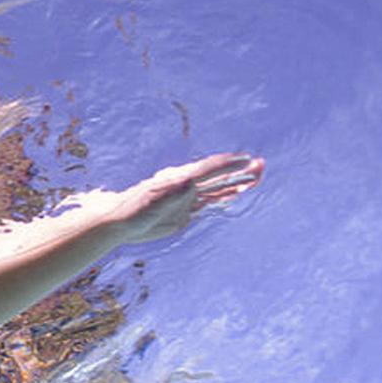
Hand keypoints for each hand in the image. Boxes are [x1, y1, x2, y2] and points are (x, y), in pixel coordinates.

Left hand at [114, 152, 265, 243]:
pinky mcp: (185, 212)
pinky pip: (209, 202)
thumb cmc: (132, 212)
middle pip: (217, 177)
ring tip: (256, 177)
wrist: (119, 224)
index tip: (246, 159)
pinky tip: (236, 194)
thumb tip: (191, 182)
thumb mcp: (152, 203)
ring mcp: (187, 199)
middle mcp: (186, 186)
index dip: (227, 164)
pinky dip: (224, 197)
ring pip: (216, 189)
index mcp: (178, 180)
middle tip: (262, 165)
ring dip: (236, 184)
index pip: (208, 169)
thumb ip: (172, 195)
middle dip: (239, 171)